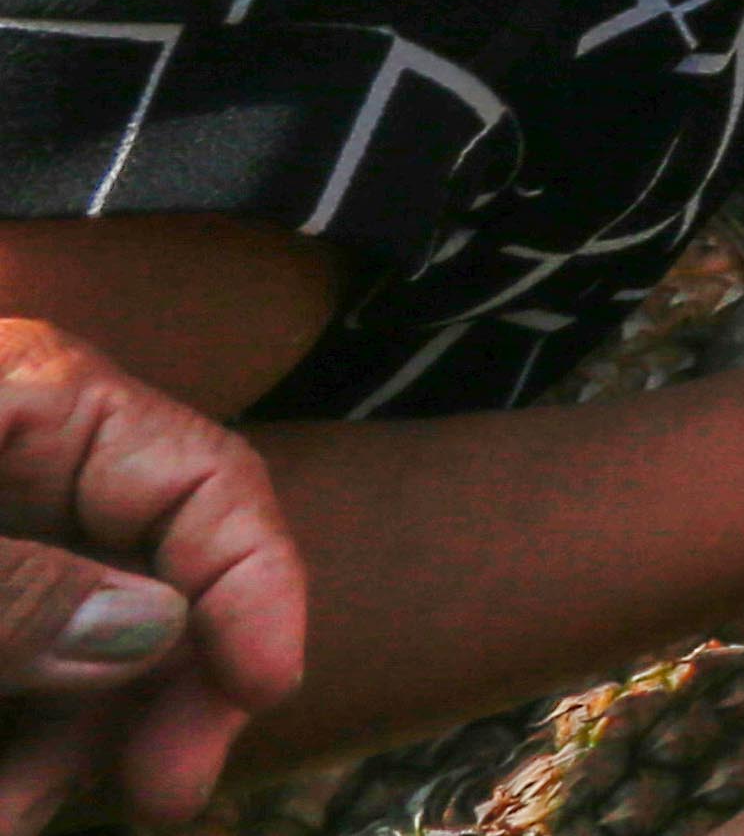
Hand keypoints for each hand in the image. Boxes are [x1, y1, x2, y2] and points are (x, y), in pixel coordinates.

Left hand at [0, 322, 300, 833]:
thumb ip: (14, 585)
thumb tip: (150, 633)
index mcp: (44, 398)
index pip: (210, 480)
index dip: (258, 584)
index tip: (269, 689)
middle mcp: (33, 460)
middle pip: (154, 579)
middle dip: (151, 701)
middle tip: (157, 798)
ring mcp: (2, 528)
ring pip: (77, 643)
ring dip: (64, 745)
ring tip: (17, 818)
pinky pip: (20, 666)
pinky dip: (21, 734)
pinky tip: (6, 793)